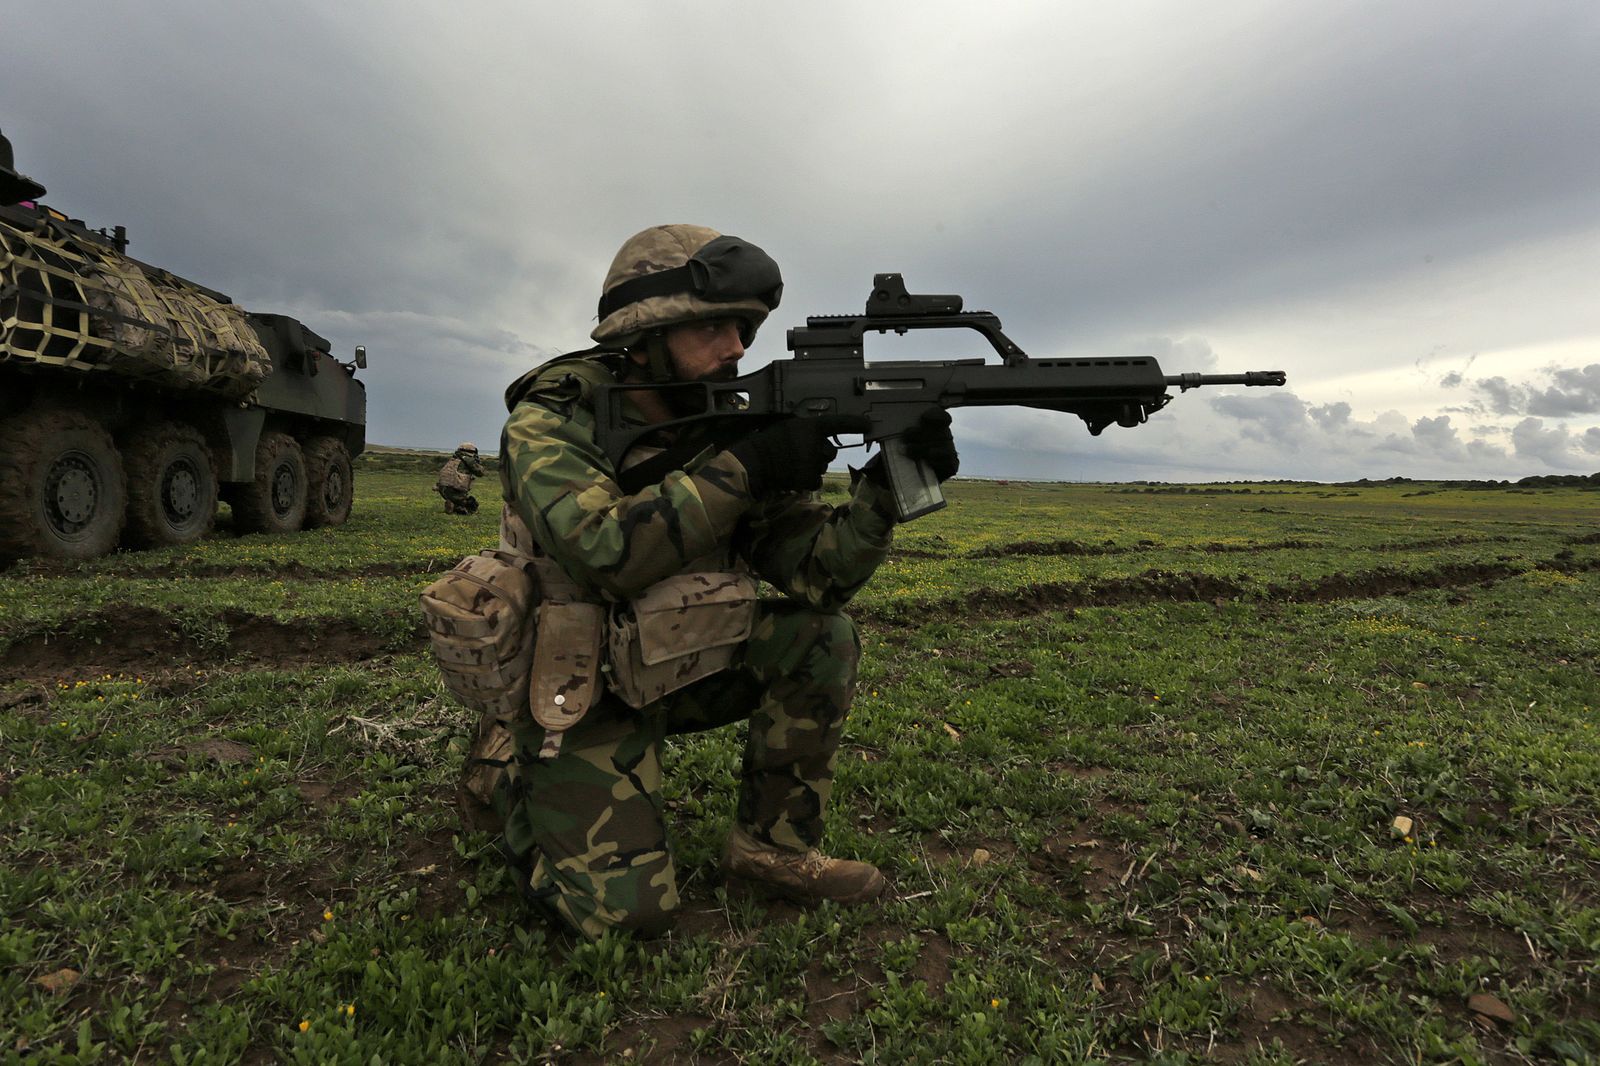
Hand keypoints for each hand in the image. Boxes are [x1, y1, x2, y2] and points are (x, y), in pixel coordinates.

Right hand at [730, 415, 869, 495]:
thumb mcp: (787, 426)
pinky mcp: (810, 479)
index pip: (838, 423)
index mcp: (811, 427)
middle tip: (801, 454)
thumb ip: (805, 430)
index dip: (855, 423)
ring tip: (792, 465)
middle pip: (830, 452)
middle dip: (820, 454)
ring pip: (821, 467)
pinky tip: (793, 475)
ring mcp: (814, 463)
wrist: (755, 462)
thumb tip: (815, 436)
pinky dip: (807, 479)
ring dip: (812, 467)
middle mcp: (817, 445)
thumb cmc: (767, 442)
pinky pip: (815, 480)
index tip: (868, 424)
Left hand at [864, 408, 958, 485]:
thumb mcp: (894, 441)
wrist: (900, 477)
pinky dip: (937, 461)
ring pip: (944, 446)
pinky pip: (949, 461)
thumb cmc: (899, 454)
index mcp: (933, 426)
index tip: (924, 418)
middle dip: (923, 433)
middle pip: (941, 431)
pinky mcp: (951, 466)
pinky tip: (927, 460)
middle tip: (907, 436)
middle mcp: (944, 437)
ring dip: (926, 448)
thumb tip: (883, 425)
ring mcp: (949, 451)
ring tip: (910, 451)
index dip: (936, 415)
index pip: (942, 417)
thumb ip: (894, 432)